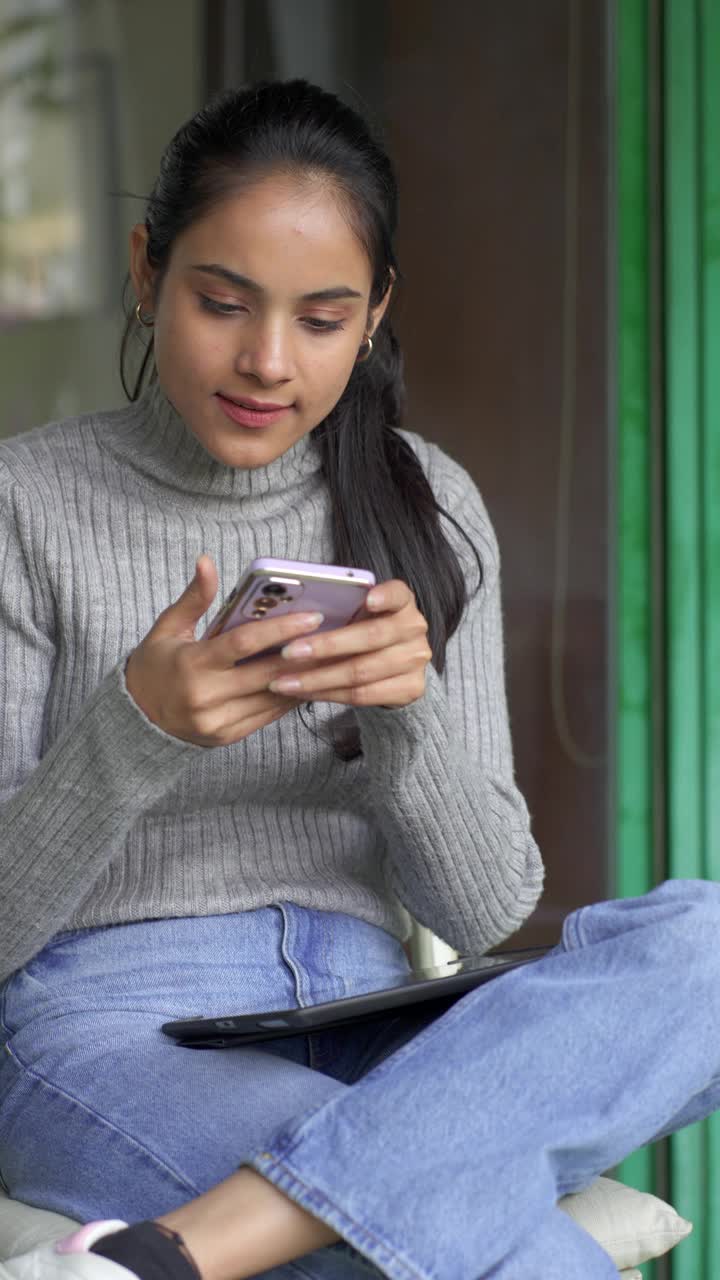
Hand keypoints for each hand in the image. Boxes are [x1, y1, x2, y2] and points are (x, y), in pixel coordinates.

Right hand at [125, 555, 326, 746]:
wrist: (136, 718)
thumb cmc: (156, 665)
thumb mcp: (169, 628)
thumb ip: (195, 597)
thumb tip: (207, 560)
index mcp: (192, 664)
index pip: (243, 643)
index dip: (280, 630)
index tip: (312, 618)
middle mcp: (205, 696)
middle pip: (266, 673)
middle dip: (303, 655)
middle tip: (333, 637)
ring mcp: (217, 721)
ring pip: (272, 698)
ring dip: (303, 679)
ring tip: (329, 658)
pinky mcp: (227, 737)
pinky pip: (267, 717)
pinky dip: (289, 698)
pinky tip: (307, 681)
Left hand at [266, 579, 432, 708]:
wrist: (394, 666)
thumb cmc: (364, 631)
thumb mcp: (357, 614)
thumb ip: (339, 609)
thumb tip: (291, 616)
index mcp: (402, 602)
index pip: (398, 593)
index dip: (384, 596)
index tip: (368, 599)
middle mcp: (414, 628)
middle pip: (371, 637)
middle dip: (325, 646)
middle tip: (288, 652)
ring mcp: (416, 660)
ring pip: (361, 671)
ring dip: (318, 678)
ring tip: (285, 682)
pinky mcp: (412, 688)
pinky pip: (363, 695)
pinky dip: (329, 694)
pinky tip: (305, 692)